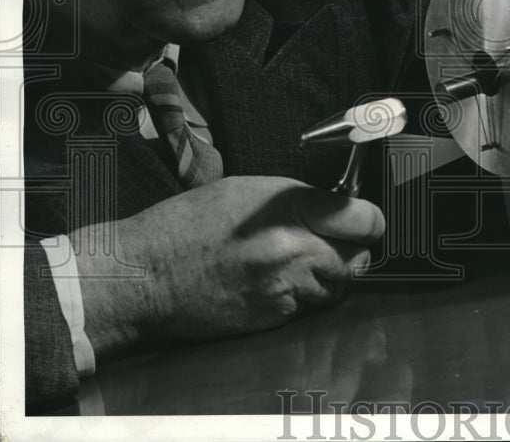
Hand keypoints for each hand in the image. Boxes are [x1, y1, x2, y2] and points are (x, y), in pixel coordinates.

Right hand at [71, 176, 384, 355]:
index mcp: (287, 209)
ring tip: (296, 263)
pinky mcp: (272, 318)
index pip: (363, 218)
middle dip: (351, 249)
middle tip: (331, 242)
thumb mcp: (247, 190)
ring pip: (337, 286)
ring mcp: (283, 288)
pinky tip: (273, 283)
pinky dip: (301, 298)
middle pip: (358, 257)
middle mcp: (291, 249)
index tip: (362, 219)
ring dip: (328, 276)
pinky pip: (307, 308)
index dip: (367, 219)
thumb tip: (335, 209)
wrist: (142, 276)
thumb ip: (299, 200)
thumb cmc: (187, 225)